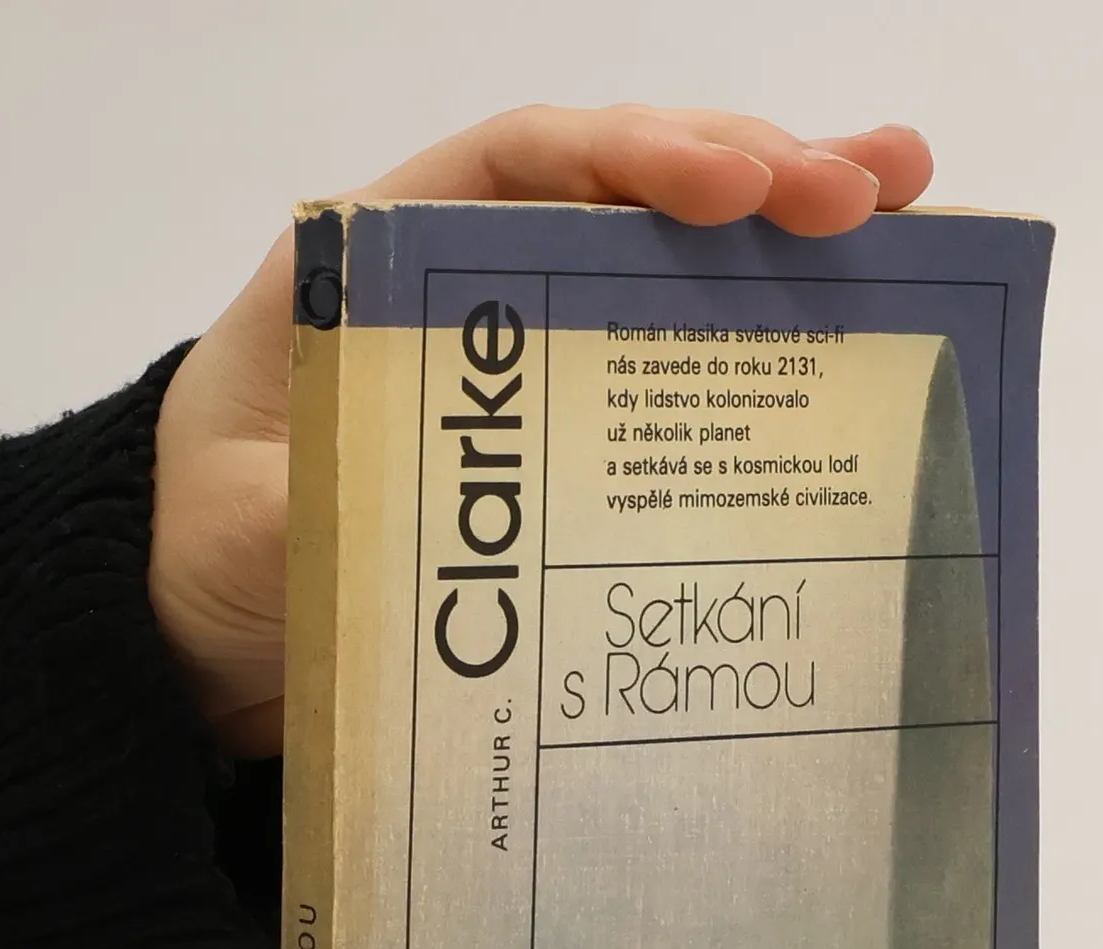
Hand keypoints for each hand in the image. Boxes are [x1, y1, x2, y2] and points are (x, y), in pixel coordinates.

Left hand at [149, 106, 934, 756]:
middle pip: (615, 192)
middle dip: (747, 173)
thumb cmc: (206, 557)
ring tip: (900, 207)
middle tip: (871, 187)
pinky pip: (657, 363)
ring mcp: (521, 351)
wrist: (202, 636)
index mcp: (375, 261)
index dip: (634, 157)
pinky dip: (745, 340)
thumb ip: (322, 500)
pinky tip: (836, 326)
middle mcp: (462, 280)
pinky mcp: (556, 429)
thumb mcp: (248, 529)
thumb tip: (417, 507)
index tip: (734, 188)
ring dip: (776, 232)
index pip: (518, 164)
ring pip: (657, 262)